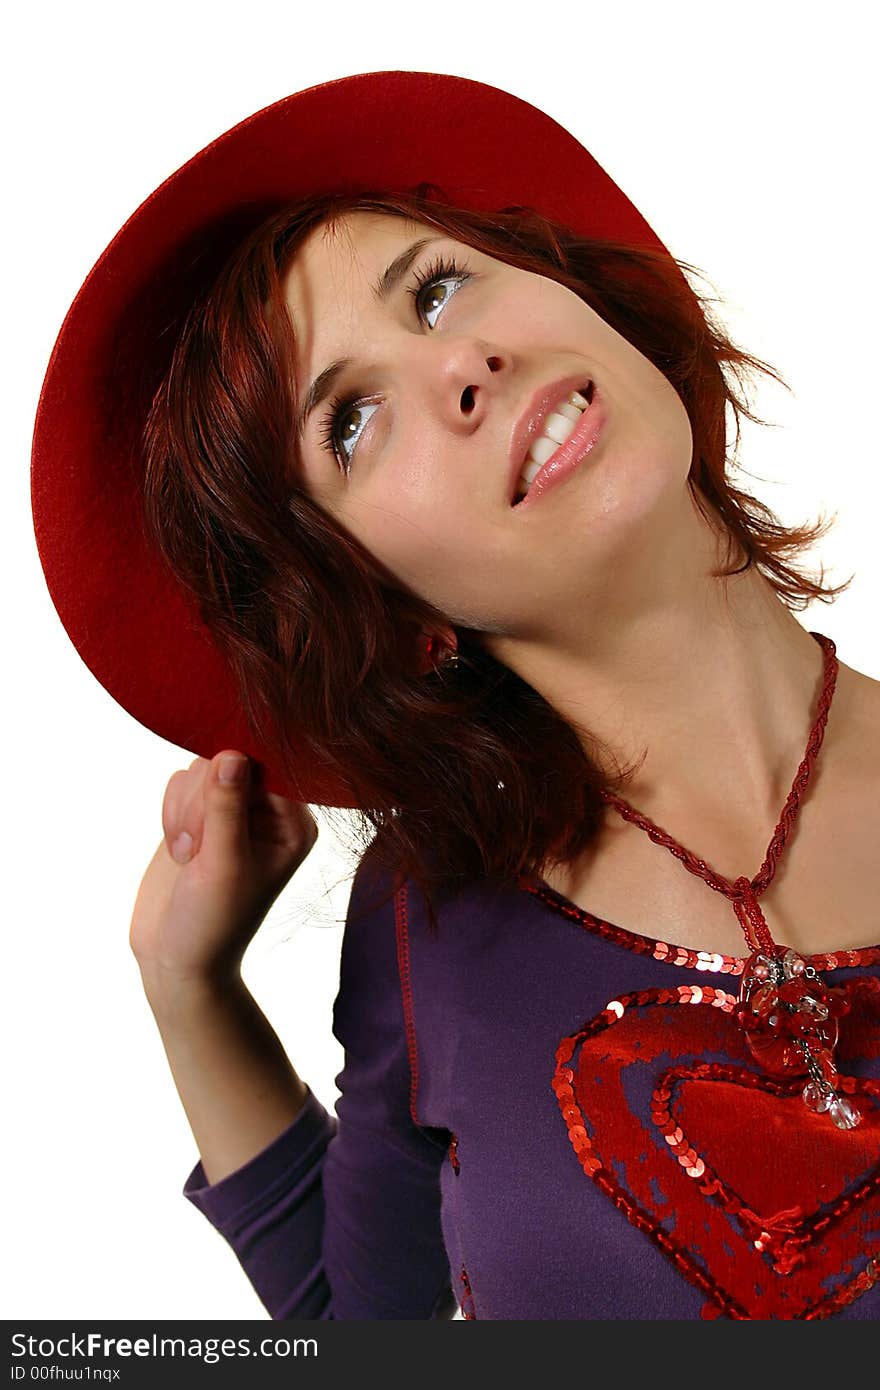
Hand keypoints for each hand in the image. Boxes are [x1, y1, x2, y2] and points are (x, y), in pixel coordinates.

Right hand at [129, 752, 317, 994]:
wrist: (176, 957)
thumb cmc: (212, 921)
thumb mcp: (223, 864)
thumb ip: (226, 807)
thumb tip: (232, 753)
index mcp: (293, 823)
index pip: (267, 767)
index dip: (233, 777)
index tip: (213, 817)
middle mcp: (269, 811)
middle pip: (227, 761)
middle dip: (202, 803)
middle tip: (199, 850)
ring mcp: (232, 809)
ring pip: (199, 769)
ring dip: (183, 811)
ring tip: (189, 856)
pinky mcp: (199, 812)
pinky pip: (180, 782)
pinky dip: (170, 812)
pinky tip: (179, 851)